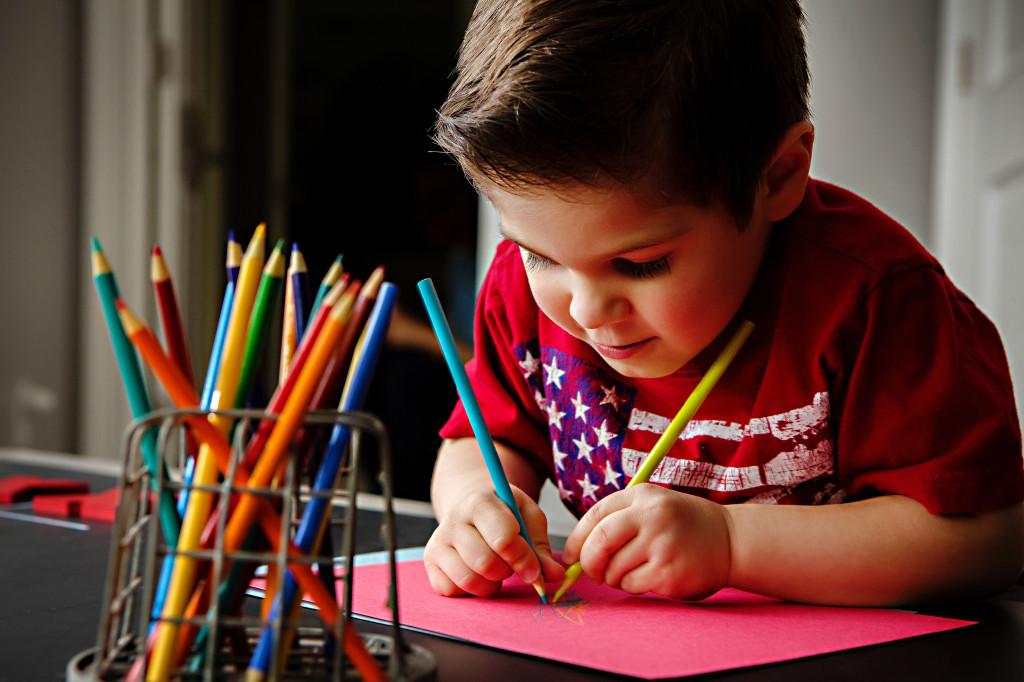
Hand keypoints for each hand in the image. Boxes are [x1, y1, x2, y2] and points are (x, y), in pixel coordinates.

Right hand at [424, 485, 564, 597]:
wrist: (473, 509)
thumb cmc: (505, 513)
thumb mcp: (528, 518)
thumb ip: (541, 548)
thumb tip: (555, 575)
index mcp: (480, 502)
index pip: (502, 538)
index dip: (523, 559)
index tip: (535, 569)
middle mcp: (453, 519)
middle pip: (485, 562)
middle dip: (507, 571)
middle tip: (511, 565)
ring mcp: (438, 541)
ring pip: (468, 580)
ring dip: (491, 584)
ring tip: (497, 570)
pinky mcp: (430, 562)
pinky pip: (451, 590)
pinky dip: (471, 591)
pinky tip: (479, 575)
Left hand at [561, 484, 731, 600]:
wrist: (731, 541)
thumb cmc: (685, 525)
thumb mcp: (653, 505)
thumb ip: (619, 519)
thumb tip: (577, 550)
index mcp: (642, 496)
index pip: (594, 516)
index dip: (575, 539)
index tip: (571, 555)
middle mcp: (651, 517)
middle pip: (598, 543)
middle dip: (588, 563)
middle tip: (593, 573)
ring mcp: (661, 545)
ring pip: (613, 569)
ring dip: (614, 578)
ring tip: (633, 571)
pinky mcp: (669, 573)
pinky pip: (631, 585)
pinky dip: (632, 587)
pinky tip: (650, 578)